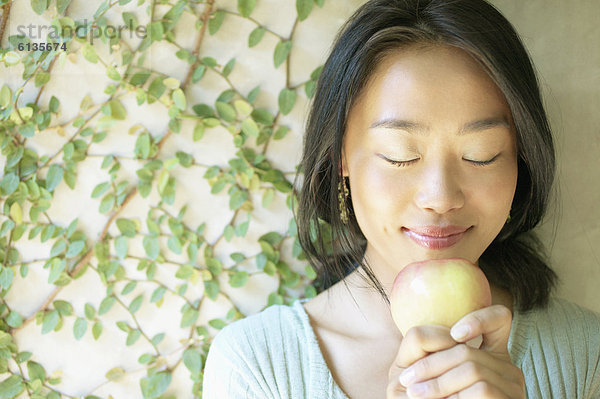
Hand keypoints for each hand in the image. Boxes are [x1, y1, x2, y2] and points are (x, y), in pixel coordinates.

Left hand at [386, 305, 524, 397]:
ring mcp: (512, 388)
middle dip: (430, 365)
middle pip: (467, 351)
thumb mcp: (422, 376)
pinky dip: (454, 397)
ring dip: (436, 384)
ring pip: (472, 369)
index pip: (499, 319)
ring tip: (415, 395)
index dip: (478, 319)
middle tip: (407, 381)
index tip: (454, 335)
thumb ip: (423, 351)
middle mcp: (507, 370)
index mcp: (489, 355)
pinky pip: (481, 390)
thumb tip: (419, 334)